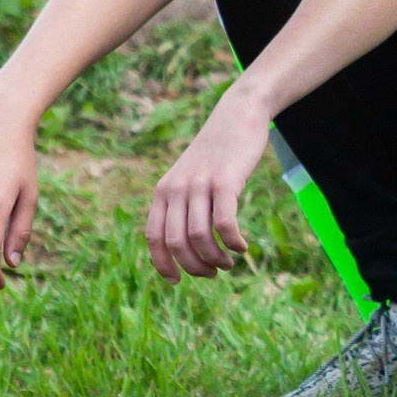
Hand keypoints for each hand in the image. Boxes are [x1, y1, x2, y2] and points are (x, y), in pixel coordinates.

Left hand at [145, 84, 269, 282]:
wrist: (237, 114)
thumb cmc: (216, 152)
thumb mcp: (190, 176)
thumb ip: (183, 204)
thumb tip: (186, 246)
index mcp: (164, 191)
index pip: (154, 237)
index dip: (163, 264)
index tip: (177, 281)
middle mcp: (176, 188)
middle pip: (176, 243)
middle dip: (194, 267)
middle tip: (212, 273)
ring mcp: (200, 184)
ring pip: (199, 237)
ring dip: (214, 259)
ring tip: (227, 263)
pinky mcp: (225, 181)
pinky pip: (224, 224)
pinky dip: (233, 242)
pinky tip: (242, 246)